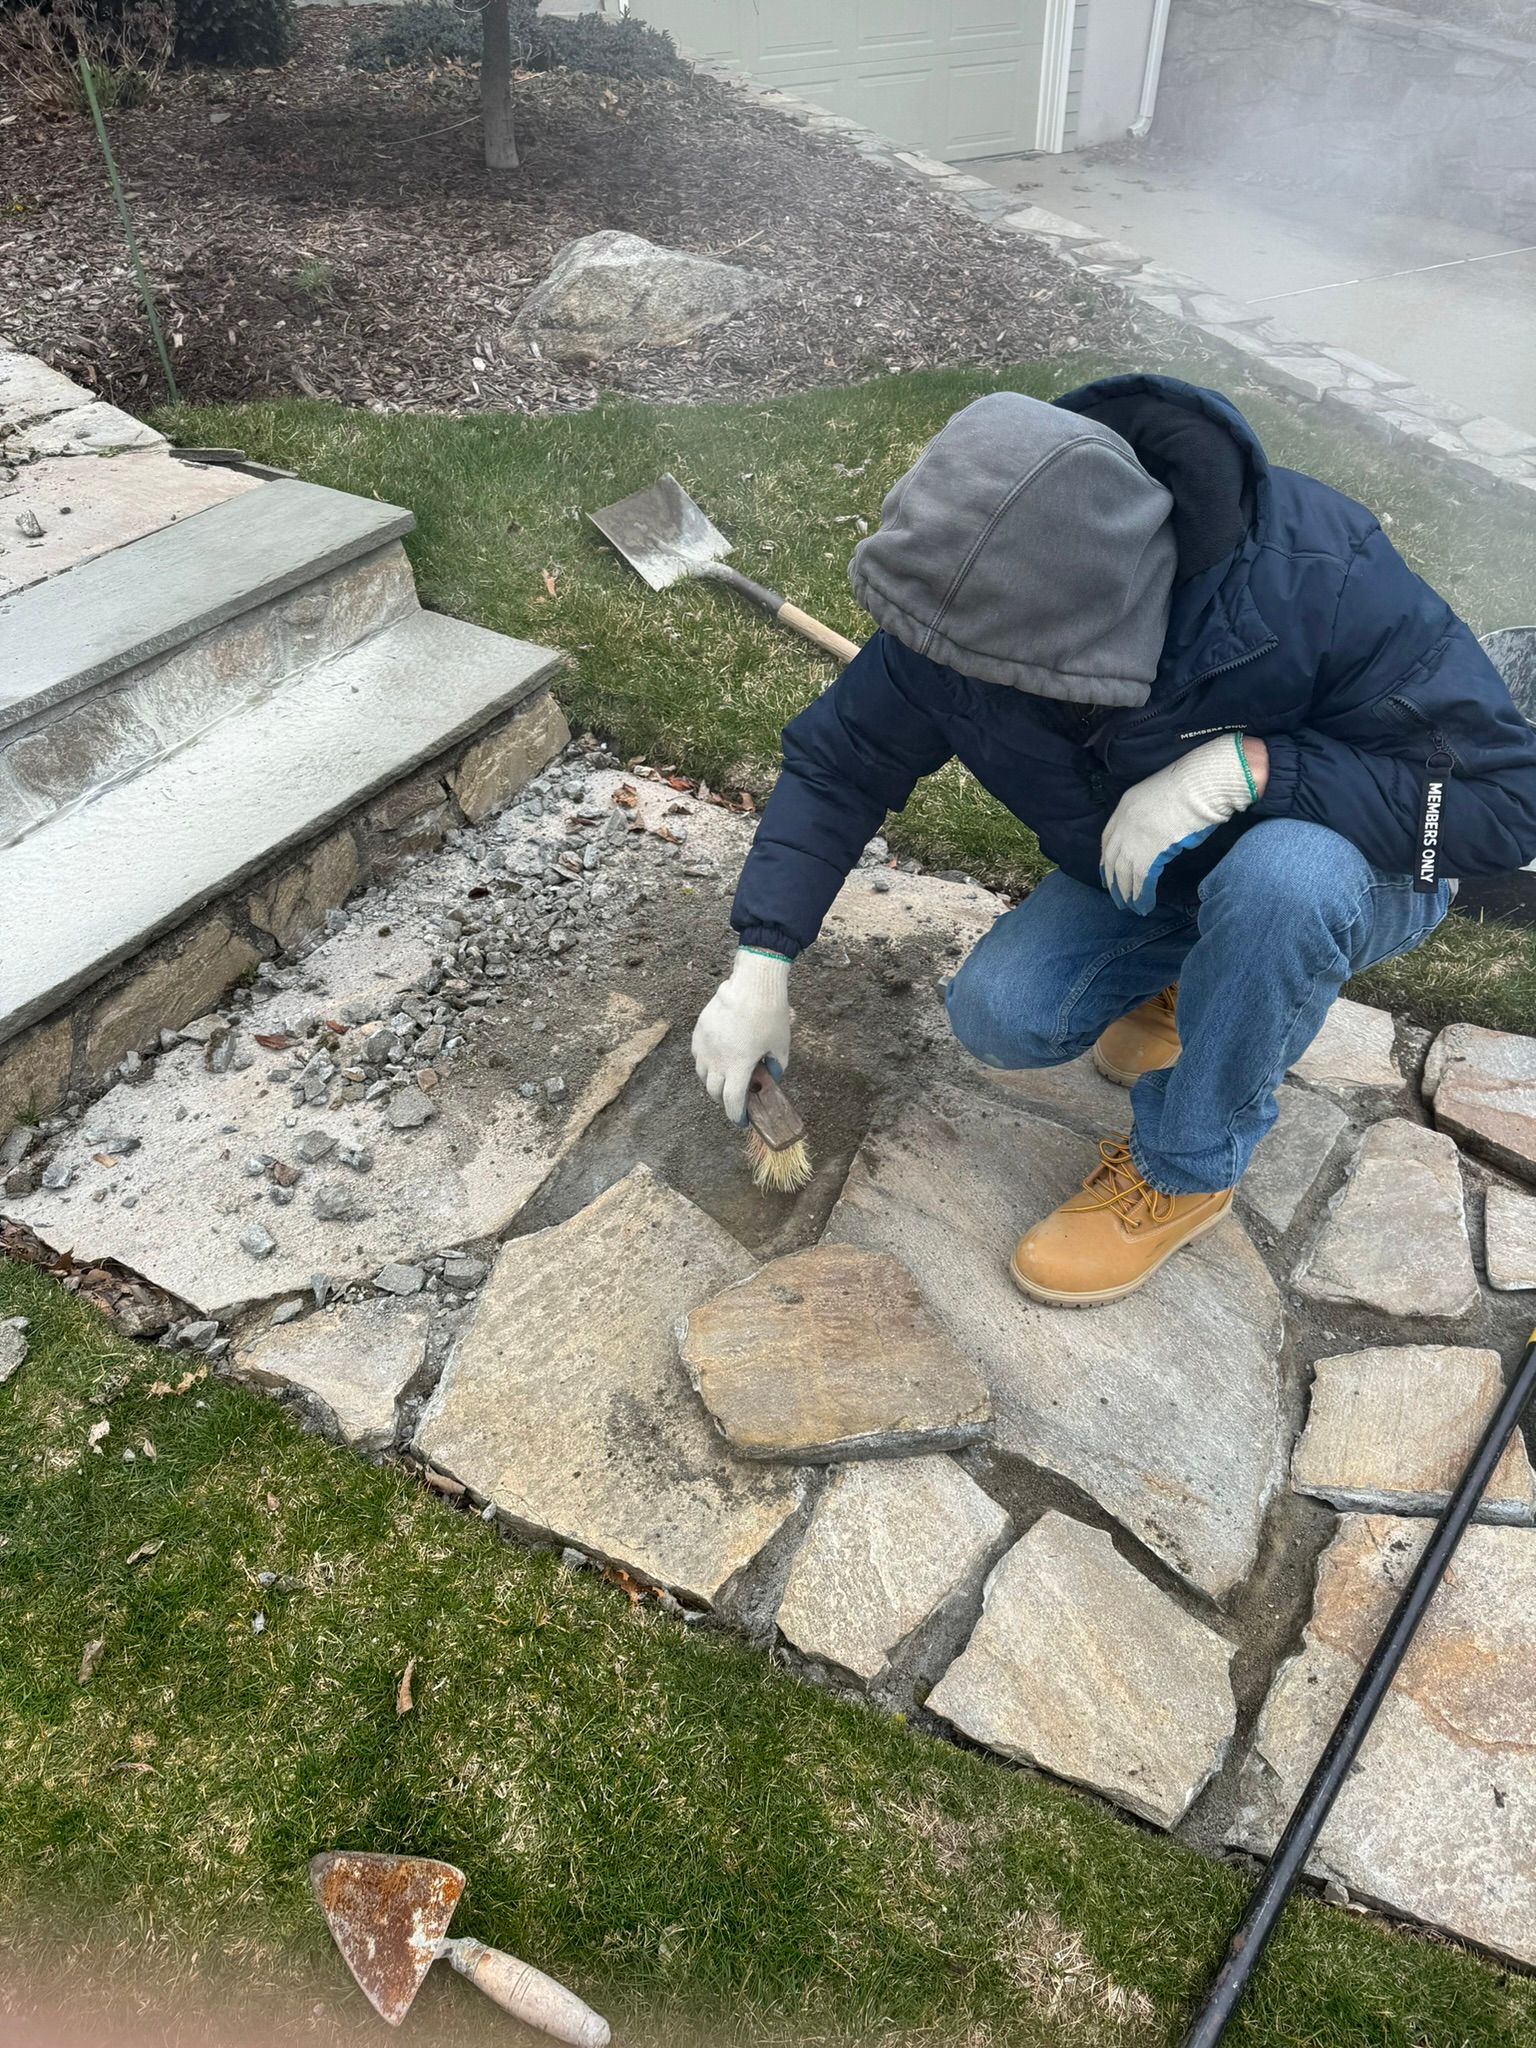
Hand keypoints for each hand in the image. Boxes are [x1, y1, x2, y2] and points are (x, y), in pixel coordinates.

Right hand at [692, 948, 792, 1124]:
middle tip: (736, 1097)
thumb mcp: (781, 1045)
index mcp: (738, 1066)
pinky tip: (717, 1057)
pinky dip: (706, 1063)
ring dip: (713, 1082)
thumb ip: (776, 1068)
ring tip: (726, 1078)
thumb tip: (770, 1078)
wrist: (752, 983)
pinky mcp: (699, 1031)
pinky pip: (697, 1055)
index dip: (736, 1115)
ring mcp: (704, 1045)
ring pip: (702, 1074)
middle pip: (713, 1091)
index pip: (731, 1102)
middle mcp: (716, 1059)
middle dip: (724, 1100)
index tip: (741, 1119)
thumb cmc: (770, 1014)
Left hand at [1100, 734, 1262, 913]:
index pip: (1107, 838)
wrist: (1205, 783)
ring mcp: (1134, 837)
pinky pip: (1141, 880)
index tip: (1108, 872)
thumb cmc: (1194, 786)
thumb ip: (1152, 817)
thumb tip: (1157, 836)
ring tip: (1133, 907)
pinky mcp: (1149, 852)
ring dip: (1128, 893)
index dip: (1107, 858)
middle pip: (1112, 859)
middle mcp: (1124, 822)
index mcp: (1125, 805)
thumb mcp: (1162, 797)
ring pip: (1124, 873)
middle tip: (1118, 897)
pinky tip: (1145, 905)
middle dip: (1114, 881)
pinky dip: (1142, 895)